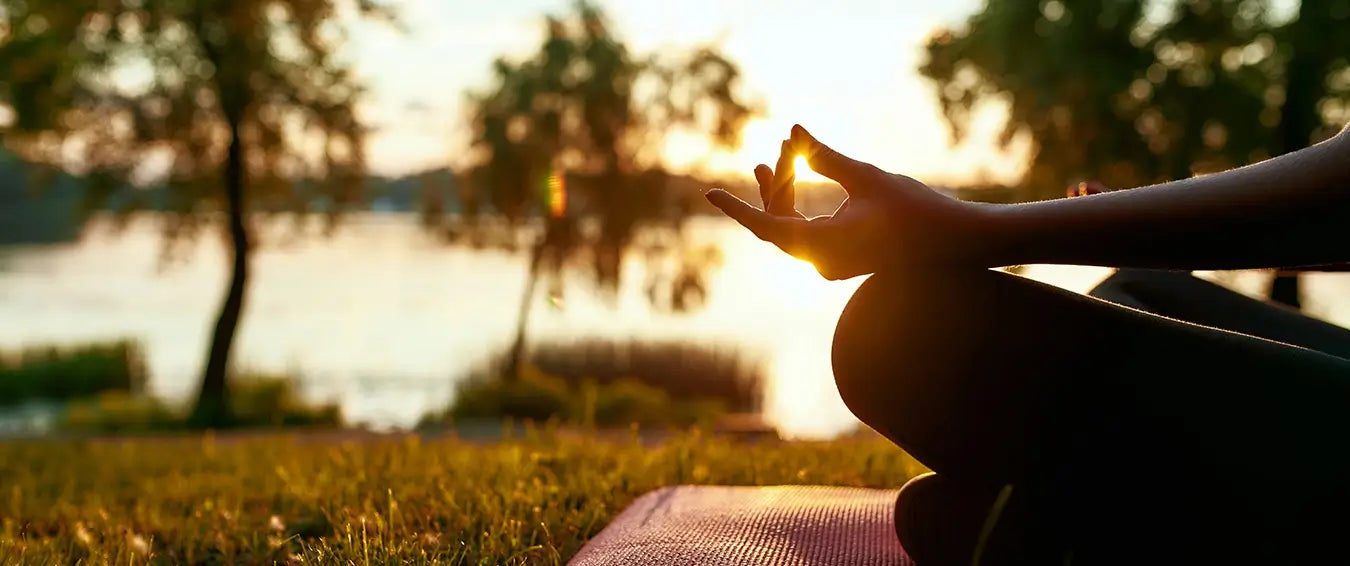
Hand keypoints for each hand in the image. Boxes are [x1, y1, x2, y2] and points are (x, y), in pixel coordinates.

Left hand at [705, 125, 999, 279]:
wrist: (957, 242)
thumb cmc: (916, 210)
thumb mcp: (866, 177)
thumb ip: (824, 157)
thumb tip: (792, 133)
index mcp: (823, 247)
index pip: (767, 226)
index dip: (737, 207)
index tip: (709, 194)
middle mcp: (822, 262)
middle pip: (779, 222)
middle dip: (773, 185)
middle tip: (778, 149)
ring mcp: (832, 264)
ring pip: (792, 227)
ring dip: (785, 193)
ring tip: (779, 156)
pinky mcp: (843, 258)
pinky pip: (808, 232)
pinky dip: (801, 205)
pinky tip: (798, 178)